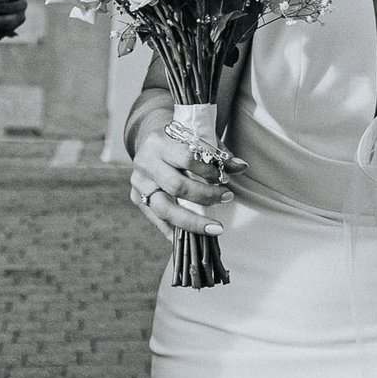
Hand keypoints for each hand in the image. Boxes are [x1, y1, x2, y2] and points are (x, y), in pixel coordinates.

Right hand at [129, 116, 244, 244]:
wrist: (148, 140)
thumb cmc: (178, 139)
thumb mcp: (196, 138)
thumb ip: (218, 152)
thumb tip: (241, 166)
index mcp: (160, 143)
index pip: (186, 159)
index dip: (208, 171)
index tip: (226, 179)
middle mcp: (145, 163)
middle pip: (176, 186)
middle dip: (205, 196)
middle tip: (226, 198)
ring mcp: (139, 183)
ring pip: (164, 208)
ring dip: (192, 221)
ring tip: (215, 228)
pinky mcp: (135, 198)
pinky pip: (156, 220)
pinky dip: (174, 231)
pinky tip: (191, 239)